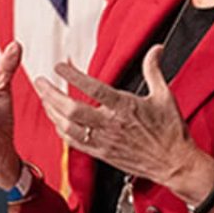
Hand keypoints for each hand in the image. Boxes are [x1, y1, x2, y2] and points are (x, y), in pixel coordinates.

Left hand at [37, 46, 213, 199]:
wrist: (174, 163)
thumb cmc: (170, 131)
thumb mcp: (165, 96)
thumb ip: (154, 70)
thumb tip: (156, 49)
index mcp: (125, 107)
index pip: (94, 88)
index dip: (74, 76)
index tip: (59, 66)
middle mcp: (111, 124)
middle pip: (72, 110)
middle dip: (51, 95)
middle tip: (40, 82)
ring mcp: (104, 141)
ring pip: (68, 127)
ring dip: (52, 112)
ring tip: (44, 98)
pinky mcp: (101, 154)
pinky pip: (74, 143)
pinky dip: (61, 130)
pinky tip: (56, 120)